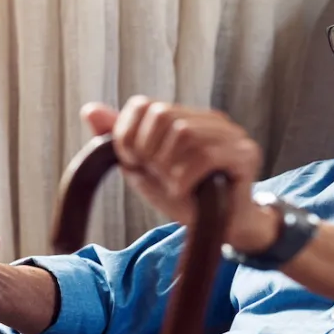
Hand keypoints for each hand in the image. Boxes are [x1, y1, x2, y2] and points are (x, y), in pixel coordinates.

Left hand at [81, 96, 278, 250]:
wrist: (222, 228)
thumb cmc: (185, 197)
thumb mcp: (145, 169)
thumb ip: (121, 139)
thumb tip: (88, 110)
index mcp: (186, 116)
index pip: (144, 105)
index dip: (129, 136)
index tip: (136, 164)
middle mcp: (210, 119)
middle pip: (163, 114)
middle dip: (149, 151)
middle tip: (157, 176)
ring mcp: (231, 134)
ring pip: (184, 132)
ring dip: (169, 167)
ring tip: (175, 185)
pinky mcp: (245, 154)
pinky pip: (206, 155)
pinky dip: (186, 178)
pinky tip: (186, 192)